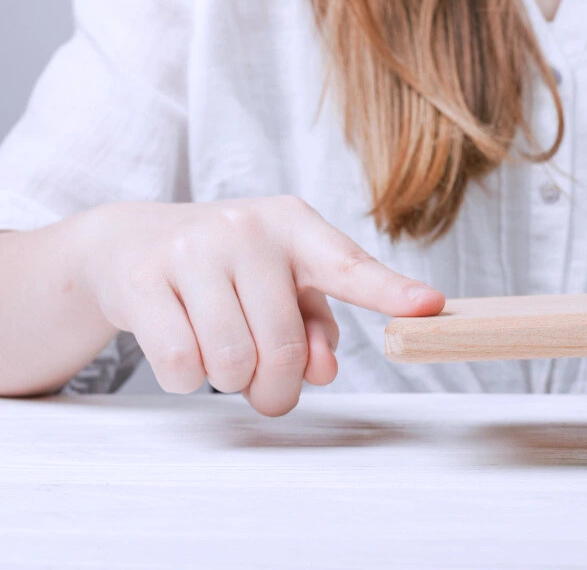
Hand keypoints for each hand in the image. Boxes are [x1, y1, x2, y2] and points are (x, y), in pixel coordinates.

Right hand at [76, 196, 443, 414]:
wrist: (129, 242)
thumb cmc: (226, 269)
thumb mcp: (279, 282)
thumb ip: (315, 324)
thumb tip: (324, 371)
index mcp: (294, 225)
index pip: (349, 266)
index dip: (391, 292)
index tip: (430, 306)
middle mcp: (246, 228)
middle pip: (283, 346)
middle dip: (277, 387)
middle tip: (267, 389)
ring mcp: (191, 249)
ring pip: (231, 361)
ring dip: (230, 381)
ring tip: (222, 355)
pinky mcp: (142, 280)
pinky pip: (181, 364)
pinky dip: (187, 378)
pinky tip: (184, 348)